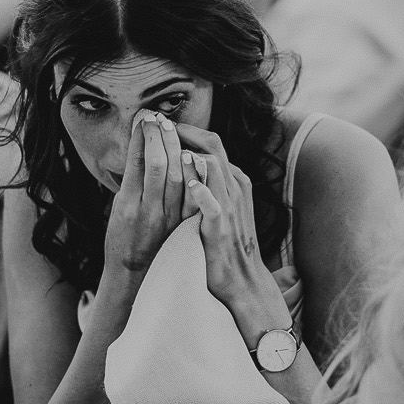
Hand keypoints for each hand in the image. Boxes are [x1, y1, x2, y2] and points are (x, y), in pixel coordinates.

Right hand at [104, 111, 187, 278]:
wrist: (133, 273)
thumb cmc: (120, 237)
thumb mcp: (117, 206)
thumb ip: (130, 179)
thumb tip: (140, 146)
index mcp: (126, 204)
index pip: (136, 161)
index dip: (141, 136)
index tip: (143, 118)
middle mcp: (146, 210)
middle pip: (157, 164)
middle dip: (158, 136)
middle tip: (158, 118)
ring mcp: (166, 217)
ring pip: (176, 175)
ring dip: (175, 148)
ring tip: (171, 129)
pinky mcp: (181, 223)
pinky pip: (191, 194)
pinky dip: (192, 171)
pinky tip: (191, 154)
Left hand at [174, 124, 288, 339]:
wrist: (242, 281)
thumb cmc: (227, 245)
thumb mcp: (222, 207)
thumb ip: (211, 185)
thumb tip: (190, 163)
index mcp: (234, 181)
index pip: (211, 144)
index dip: (187, 131)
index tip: (163, 124)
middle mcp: (234, 188)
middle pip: (213, 145)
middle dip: (186, 132)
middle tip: (161, 122)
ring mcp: (230, 206)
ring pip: (214, 168)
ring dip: (190, 154)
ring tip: (169, 144)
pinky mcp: (221, 227)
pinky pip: (213, 204)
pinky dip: (202, 190)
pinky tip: (188, 183)